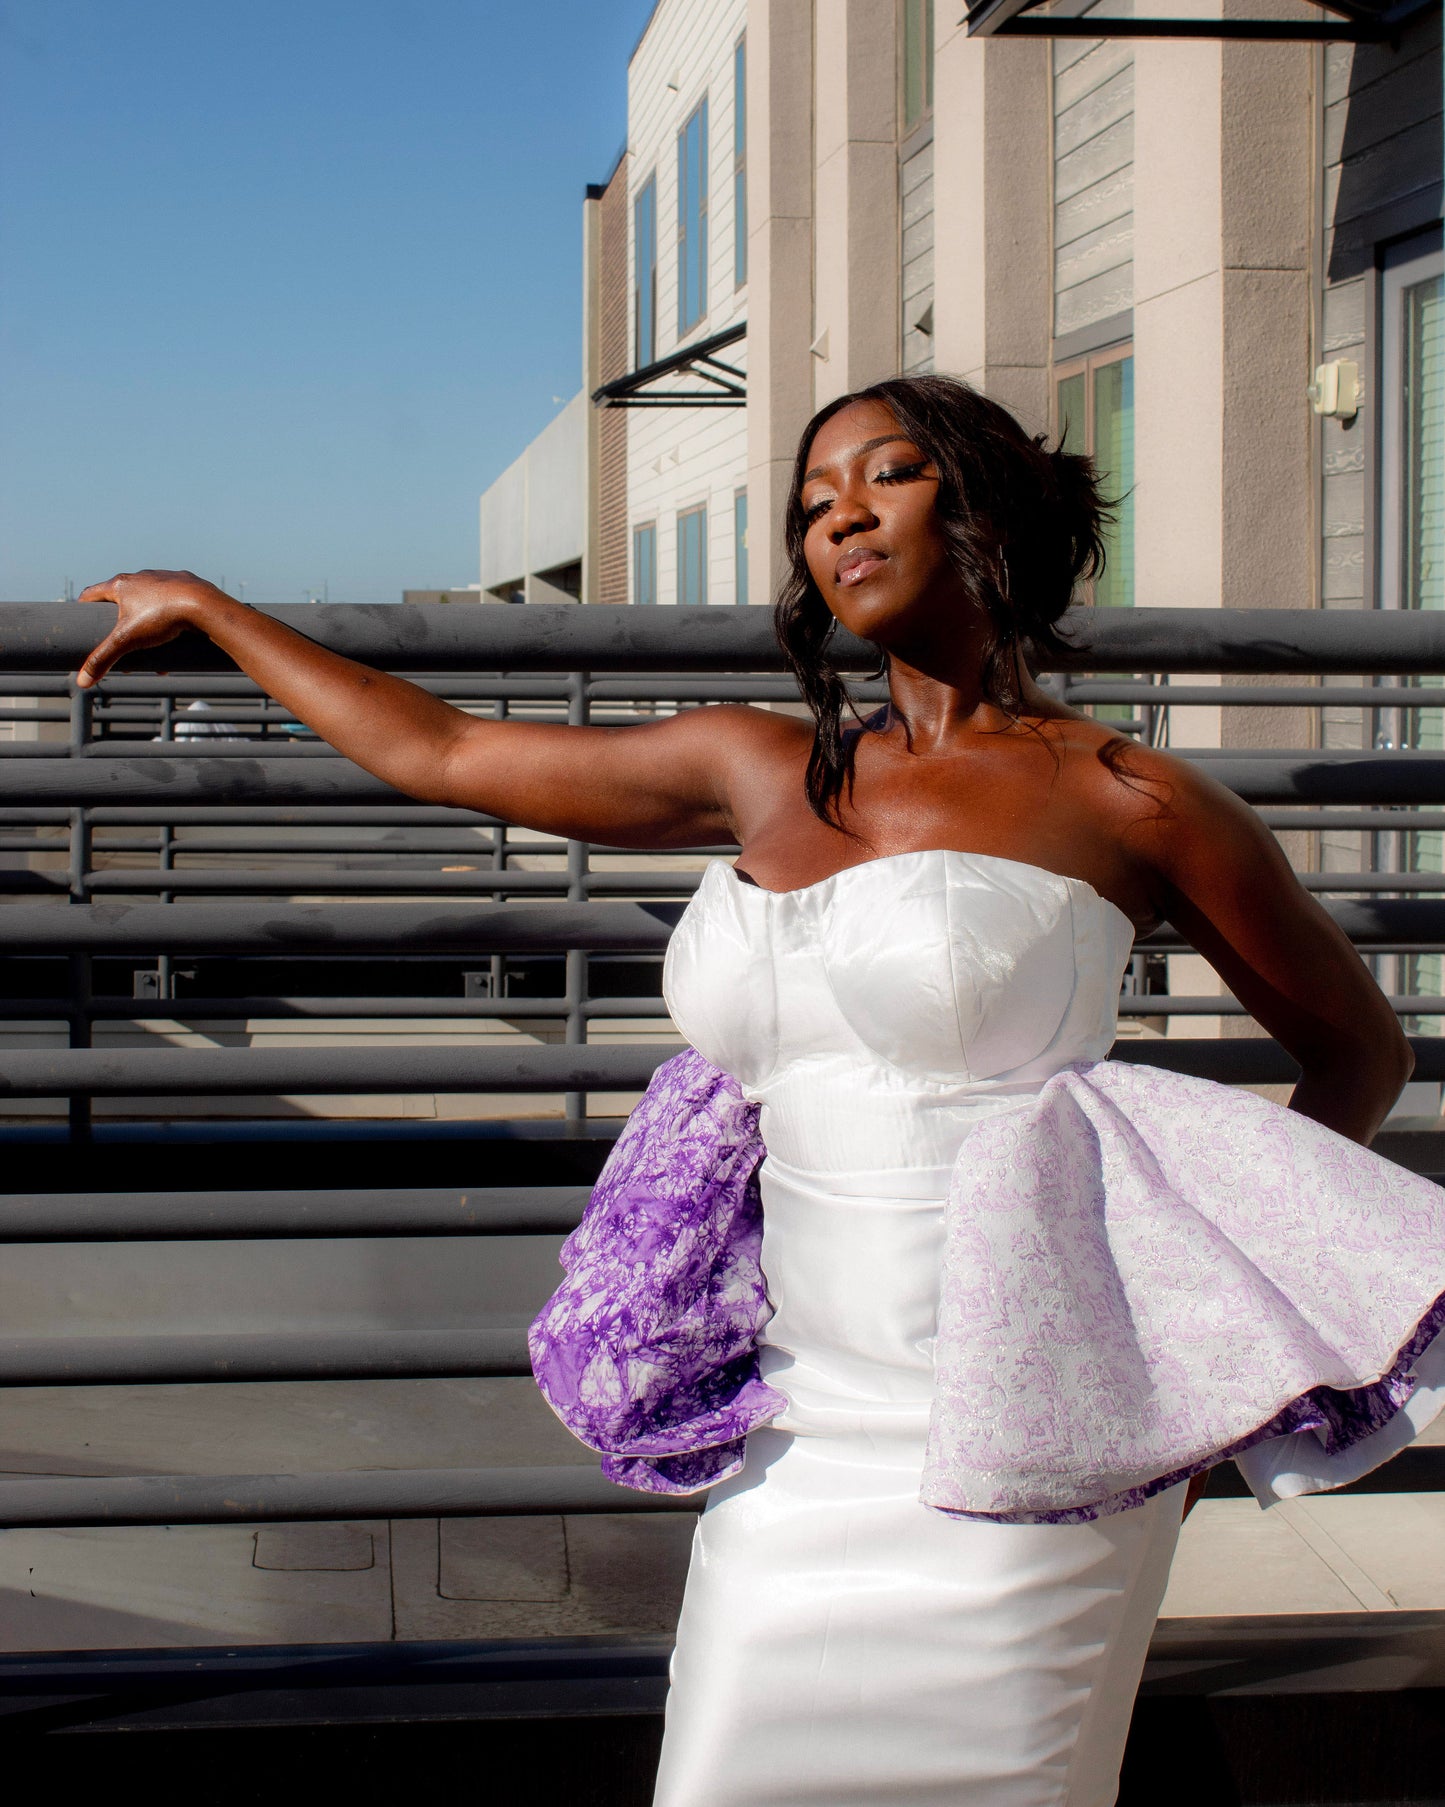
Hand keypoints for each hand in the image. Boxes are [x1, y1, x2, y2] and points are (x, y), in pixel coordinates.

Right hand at [75, 569, 232, 686]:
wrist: (204, 604)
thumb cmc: (163, 618)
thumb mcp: (128, 640)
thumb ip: (104, 659)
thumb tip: (81, 682)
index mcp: (121, 585)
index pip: (92, 594)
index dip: (84, 608)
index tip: (82, 621)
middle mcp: (140, 576)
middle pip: (122, 600)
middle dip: (120, 624)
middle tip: (121, 641)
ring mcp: (164, 578)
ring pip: (149, 602)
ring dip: (147, 623)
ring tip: (152, 647)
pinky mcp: (185, 582)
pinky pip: (172, 601)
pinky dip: (170, 618)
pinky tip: (176, 634)